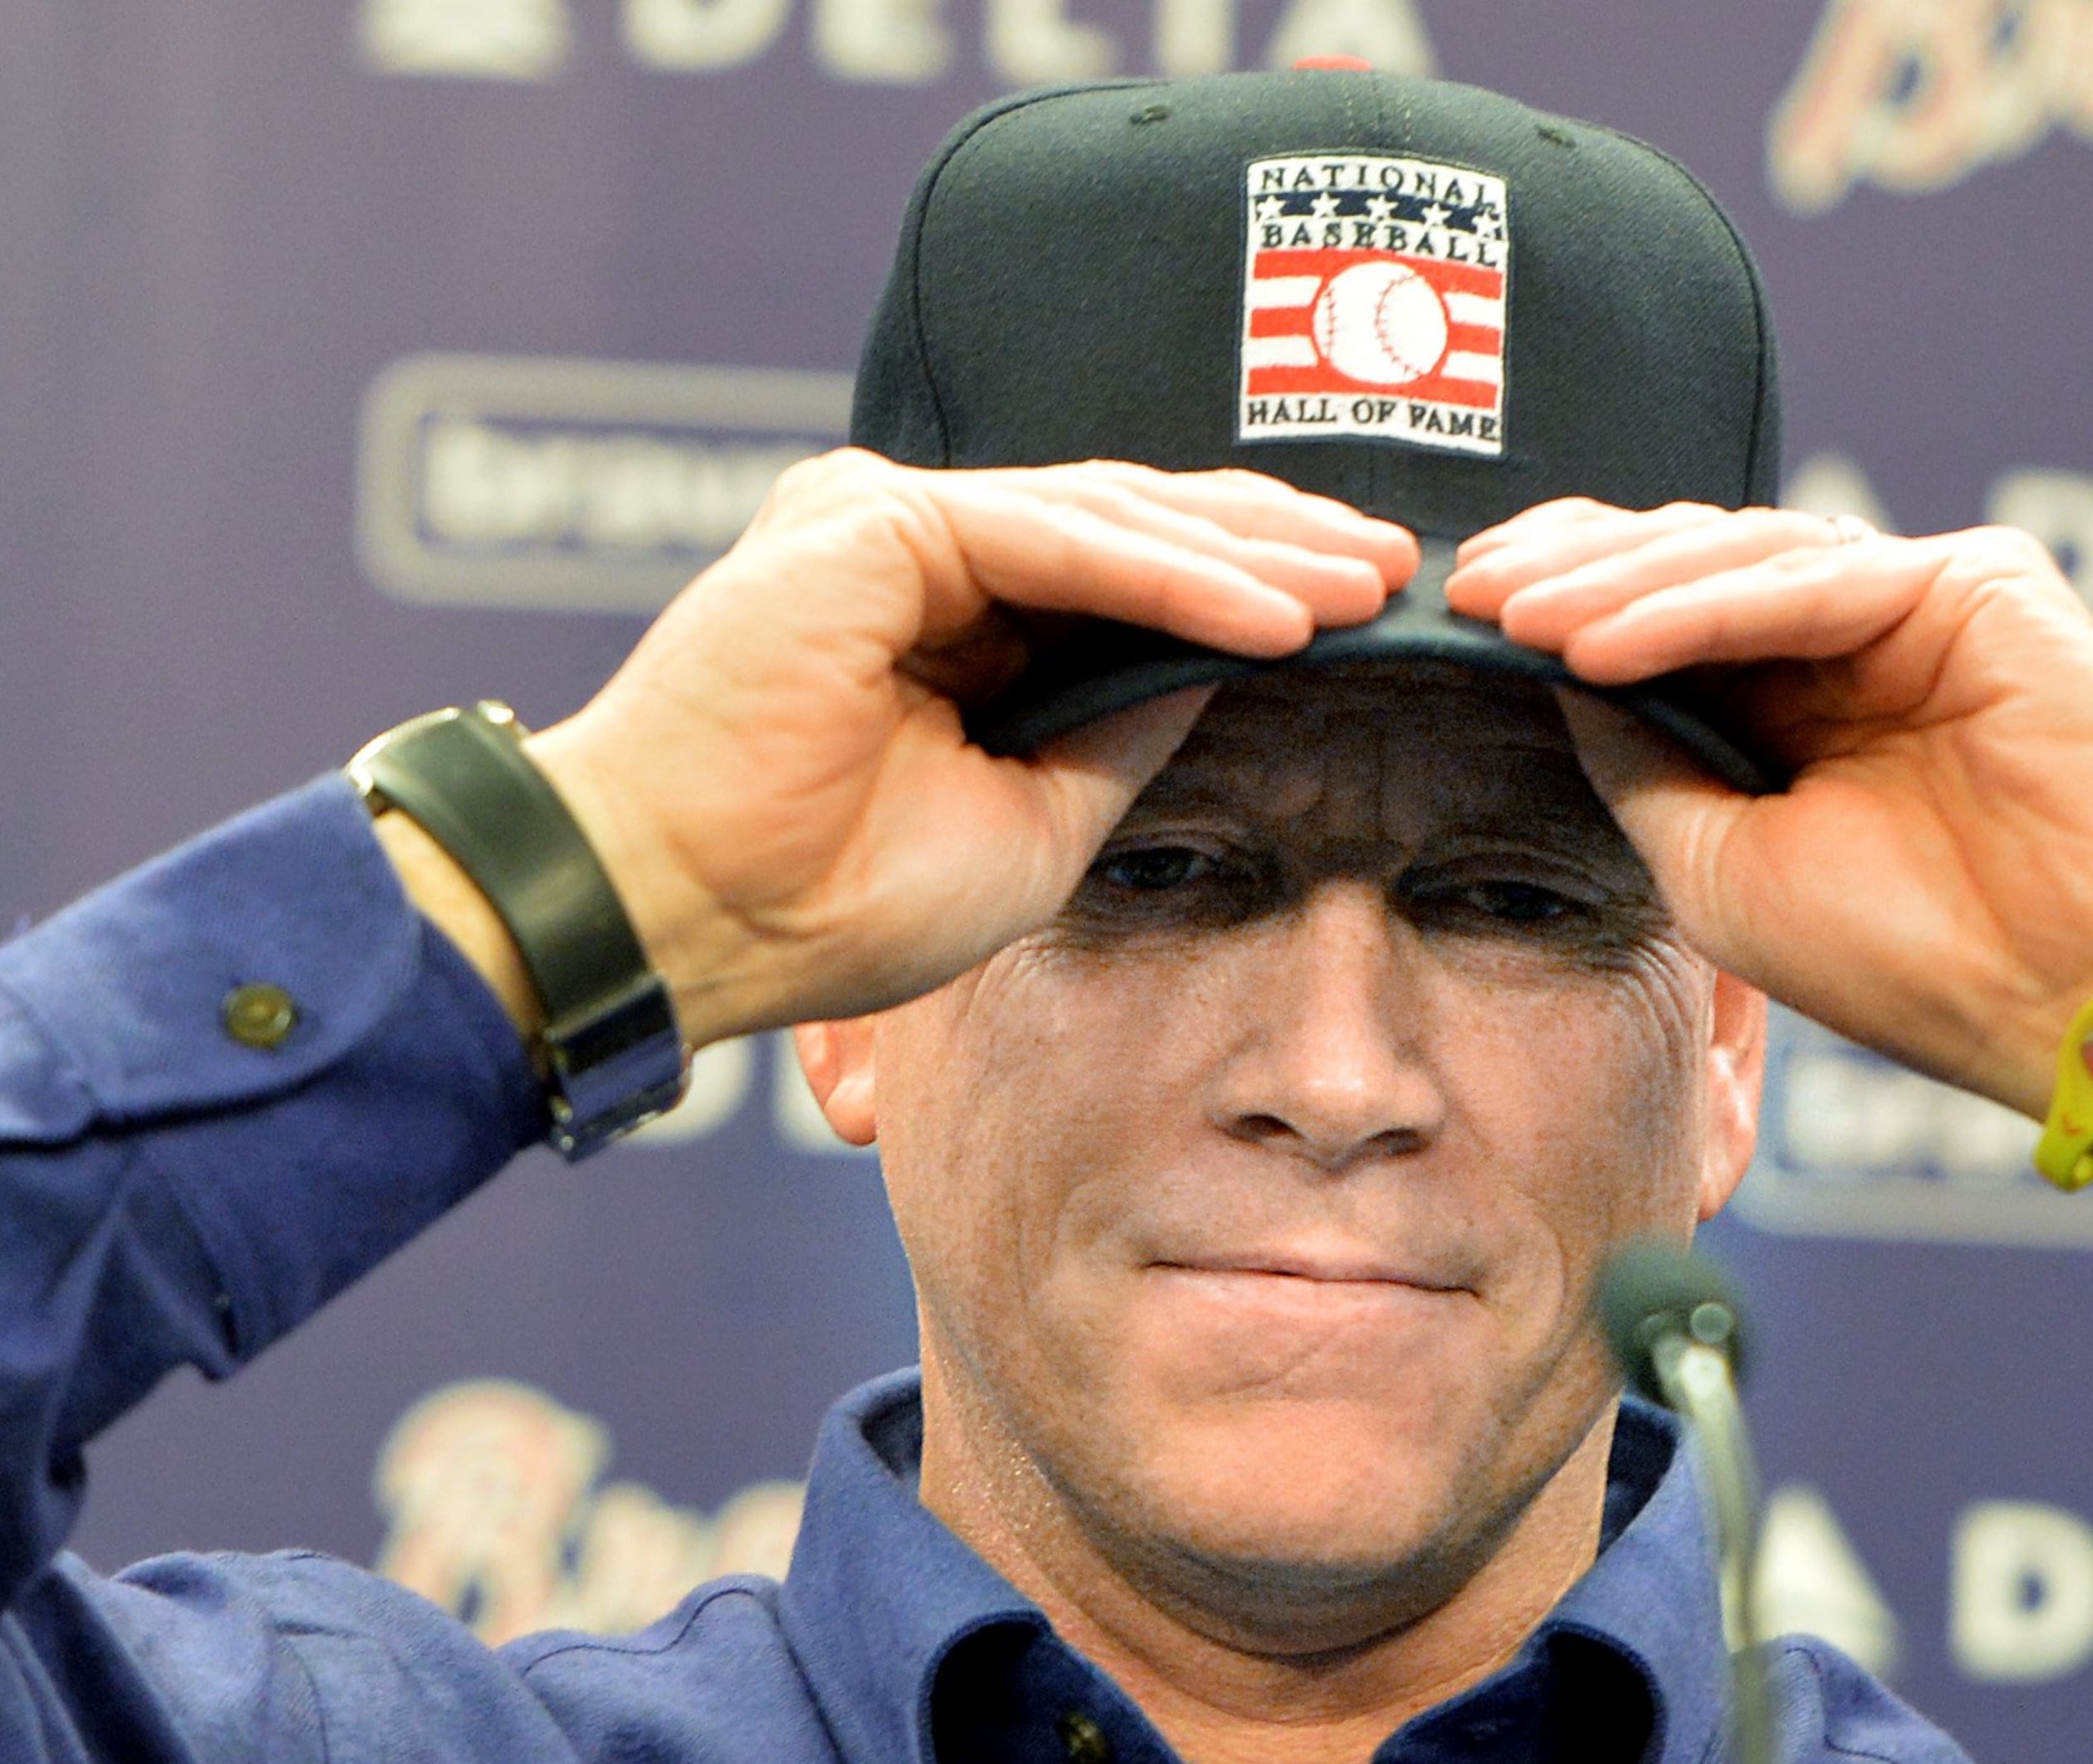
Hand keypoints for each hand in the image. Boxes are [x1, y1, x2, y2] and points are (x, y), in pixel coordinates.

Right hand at [406, 452, 1417, 1044]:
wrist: (693, 920)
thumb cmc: (830, 901)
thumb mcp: (1031, 826)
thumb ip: (1115, 738)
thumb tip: (1228, 673)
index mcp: (943, 612)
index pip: (1122, 569)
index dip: (1248, 583)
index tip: (1364, 613)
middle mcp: (914, 547)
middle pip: (1131, 520)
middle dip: (1274, 544)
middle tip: (1400, 569)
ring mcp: (887, 520)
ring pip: (1107, 513)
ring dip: (1247, 553)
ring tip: (1362, 588)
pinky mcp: (874, 522)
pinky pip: (1058, 538)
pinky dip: (1173, 575)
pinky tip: (1273, 615)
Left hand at [1445, 502, 2092, 1140]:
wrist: (2083, 999)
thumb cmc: (1917, 959)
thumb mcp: (1721, 869)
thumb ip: (1645, 766)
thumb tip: (1551, 676)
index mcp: (1799, 710)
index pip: (1660, 621)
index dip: (1559, 606)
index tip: (1458, 620)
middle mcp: (1853, 644)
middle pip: (1687, 563)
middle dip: (1568, 570)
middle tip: (1463, 588)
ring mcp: (1918, 604)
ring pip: (1736, 558)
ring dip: (1615, 586)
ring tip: (1516, 619)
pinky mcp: (1977, 584)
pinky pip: (1809, 581)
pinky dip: (1698, 607)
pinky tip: (1602, 645)